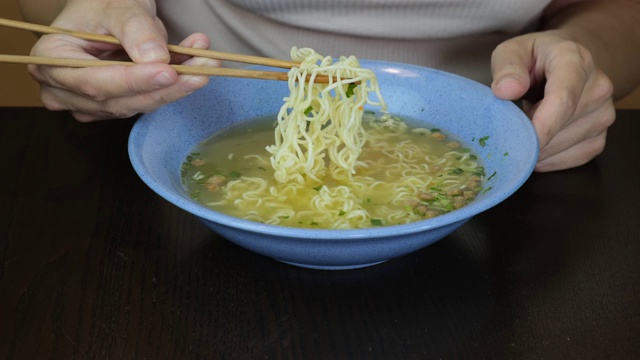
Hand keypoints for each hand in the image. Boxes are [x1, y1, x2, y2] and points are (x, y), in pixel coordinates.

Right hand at [27, 0, 218, 121]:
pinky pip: (146, 101)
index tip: (168, 72)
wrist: (107, 10)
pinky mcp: (113, 105)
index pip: (94, 81)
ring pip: (137, 105)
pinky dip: (175, 86)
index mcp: (49, 59)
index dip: (133, 81)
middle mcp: (63, 89)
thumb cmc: (103, 4)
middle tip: (203, 70)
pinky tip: (197, 66)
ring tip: (206, 62)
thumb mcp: (119, 6)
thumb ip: (136, 30)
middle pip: (118, 100)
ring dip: (177, 87)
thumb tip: (156, 58)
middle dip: (165, 87)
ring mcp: (87, 103)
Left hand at [490, 30, 615, 171]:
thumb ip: (507, 67)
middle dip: (529, 136)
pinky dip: (549, 160)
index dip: (541, 126)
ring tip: (521, 131)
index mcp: (575, 61)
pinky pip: (573, 158)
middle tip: (507, 129)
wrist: (561, 61)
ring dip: (537, 149)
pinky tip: (535, 148)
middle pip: (562, 126)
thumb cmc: (533, 57)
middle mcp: (598, 87)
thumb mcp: (511, 51)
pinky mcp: (600, 135)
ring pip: (566, 146)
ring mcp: (603, 113)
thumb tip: (506, 90)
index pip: (563, 99)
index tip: (519, 143)